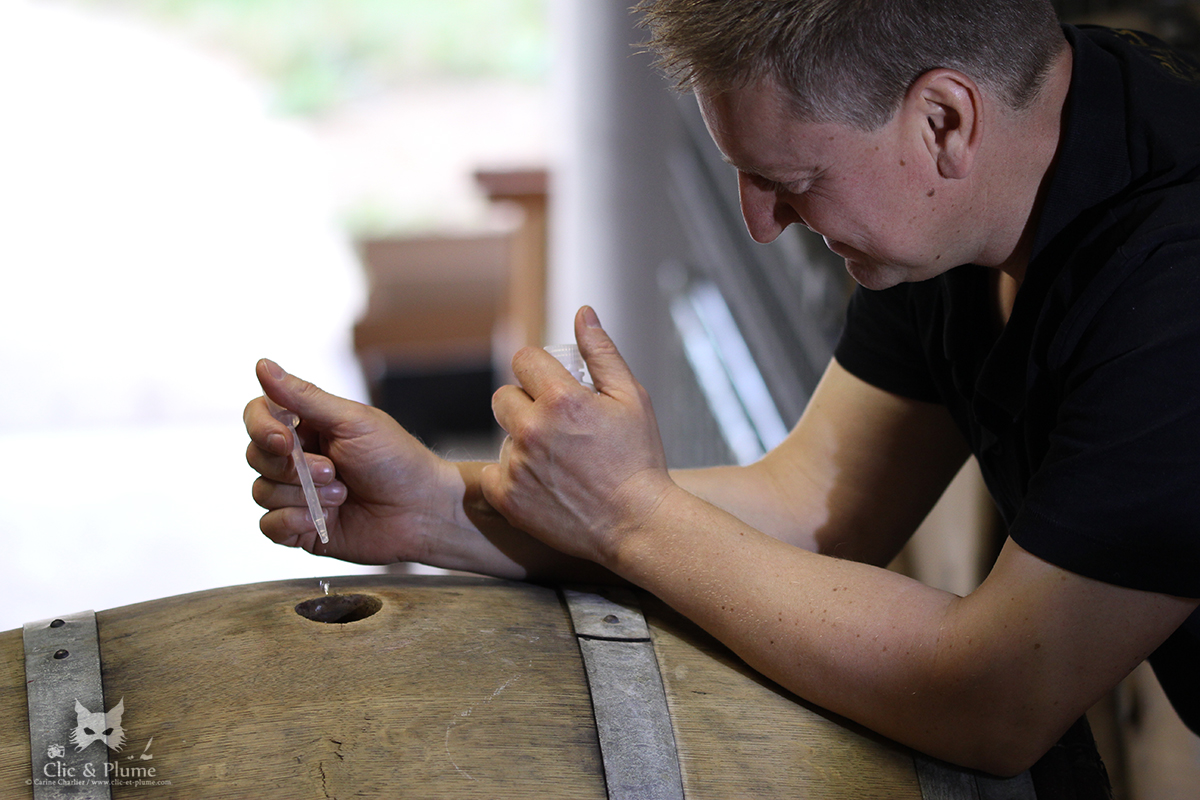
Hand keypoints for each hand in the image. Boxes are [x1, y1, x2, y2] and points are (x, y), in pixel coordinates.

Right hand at [245, 359, 459, 564]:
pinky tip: (322, 518)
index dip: (261, 427)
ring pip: (261, 491)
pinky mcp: (300, 527)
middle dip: (291, 467)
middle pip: (255, 456)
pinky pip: (269, 526)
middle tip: (333, 471)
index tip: (283, 440)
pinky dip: (291, 521)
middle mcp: (298, 458)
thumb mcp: (352, 422)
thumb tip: (262, 365)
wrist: (423, 510)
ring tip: (343, 495)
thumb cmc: (396, 460)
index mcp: (308, 426)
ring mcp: (297, 494)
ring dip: (302, 495)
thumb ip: (304, 397)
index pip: (258, 417)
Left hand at [481, 307, 677, 568]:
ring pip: (502, 436)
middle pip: (503, 396)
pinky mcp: (507, 499)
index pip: (523, 360)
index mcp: (561, 399)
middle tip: (555, 426)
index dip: (538, 369)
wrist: (637, 524)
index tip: (551, 385)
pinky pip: (493, 474)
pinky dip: (511, 478)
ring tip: (556, 461)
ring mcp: (516, 466)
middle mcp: (532, 429)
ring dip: (521, 442)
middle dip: (525, 403)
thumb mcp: (632, 398)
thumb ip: (602, 353)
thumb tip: (582, 313)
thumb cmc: (640, 461)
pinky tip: (542, 483)